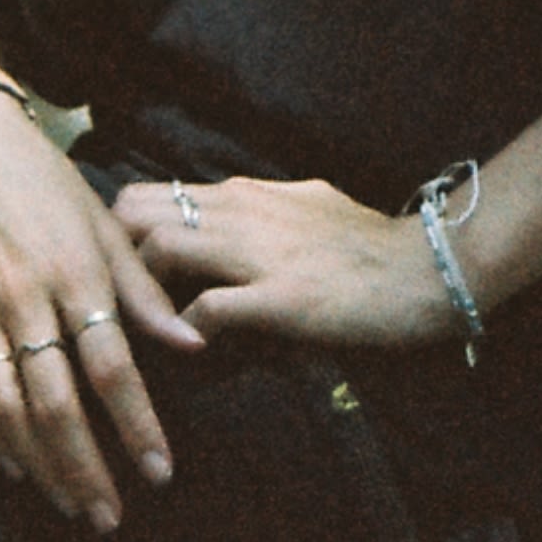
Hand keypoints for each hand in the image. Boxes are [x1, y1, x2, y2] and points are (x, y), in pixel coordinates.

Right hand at [0, 101, 200, 529]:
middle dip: (86, 469)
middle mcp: (24, 297)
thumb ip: (144, 289)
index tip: (160, 471)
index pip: (112, 367)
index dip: (137, 426)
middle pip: (56, 404)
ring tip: (69, 504)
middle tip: (111, 515)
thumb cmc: (44, 179)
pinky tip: (13, 465)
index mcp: (74, 272)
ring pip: (6, 409)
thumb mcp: (103, 223)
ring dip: (39, 466)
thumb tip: (193, 346)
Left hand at [113, 176, 461, 351]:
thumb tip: (224, 209)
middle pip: (136, 213)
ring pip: (161, 251)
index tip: (122, 272)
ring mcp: (257, 252)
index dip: (123, 234)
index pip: (148, 194)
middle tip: (123, 303)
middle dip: (117, 258)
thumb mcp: (303, 203)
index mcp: (241, 192)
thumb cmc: (367, 240)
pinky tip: (194, 348)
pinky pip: (208, 308)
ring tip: (151, 329)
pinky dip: (189, 330)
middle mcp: (239, 210)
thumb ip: (257, 206)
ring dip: (144, 294)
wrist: (424, 267)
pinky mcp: (279, 297)